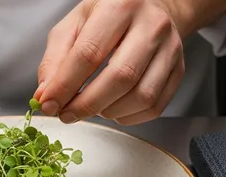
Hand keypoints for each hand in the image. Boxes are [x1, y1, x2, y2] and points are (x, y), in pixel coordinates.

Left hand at [34, 0, 185, 125]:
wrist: (155, 8)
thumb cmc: (110, 16)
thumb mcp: (75, 24)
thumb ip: (55, 58)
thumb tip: (46, 94)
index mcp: (119, 6)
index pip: (89, 53)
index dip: (65, 85)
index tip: (49, 104)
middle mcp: (151, 25)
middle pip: (120, 77)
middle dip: (87, 104)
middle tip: (67, 114)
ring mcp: (170, 49)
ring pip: (140, 96)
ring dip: (109, 112)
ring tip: (92, 107)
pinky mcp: (179, 70)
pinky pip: (154, 106)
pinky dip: (128, 116)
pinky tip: (113, 108)